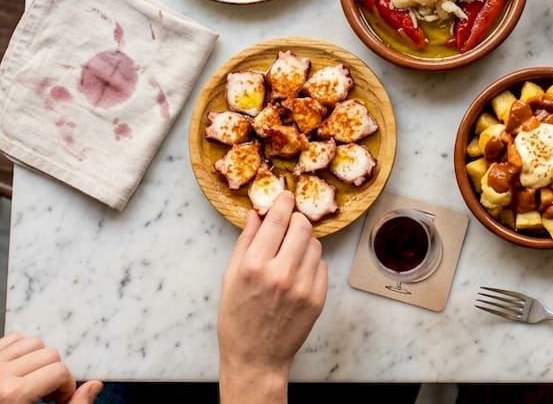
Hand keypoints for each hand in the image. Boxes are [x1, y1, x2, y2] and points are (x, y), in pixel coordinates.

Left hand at [0, 333, 100, 403]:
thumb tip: (94, 385)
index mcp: (13, 394)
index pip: (59, 371)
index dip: (66, 387)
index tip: (59, 401)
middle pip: (49, 354)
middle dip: (55, 374)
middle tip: (48, 396)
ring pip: (32, 342)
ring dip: (40, 361)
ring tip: (35, 383)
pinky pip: (11, 340)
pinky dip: (22, 352)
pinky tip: (22, 372)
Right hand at [218, 191, 327, 402]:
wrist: (256, 357)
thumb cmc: (237, 318)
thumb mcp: (230, 277)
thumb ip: (246, 242)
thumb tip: (257, 213)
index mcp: (254, 266)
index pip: (277, 219)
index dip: (283, 203)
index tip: (285, 196)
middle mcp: (281, 273)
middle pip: (302, 226)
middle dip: (295, 220)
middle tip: (288, 225)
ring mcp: (303, 287)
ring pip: (315, 244)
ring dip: (303, 242)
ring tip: (289, 254)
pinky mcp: (318, 298)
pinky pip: (321, 265)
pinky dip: (311, 262)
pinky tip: (296, 273)